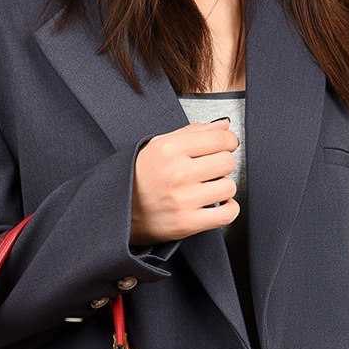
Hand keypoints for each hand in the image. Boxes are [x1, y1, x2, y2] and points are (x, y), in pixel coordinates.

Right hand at [130, 119, 239, 245]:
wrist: (118, 212)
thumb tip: (224, 125)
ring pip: (229, 186)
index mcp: (169, 149)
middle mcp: (176, 173)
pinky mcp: (187, 223)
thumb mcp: (158, 146)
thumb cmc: (139, 177)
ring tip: (208, 188)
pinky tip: (217, 204)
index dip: (228, 141)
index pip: (219, 138)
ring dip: (223, 188)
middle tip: (211, 170)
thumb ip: (192, 132)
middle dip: (222, 164)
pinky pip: (227, 213)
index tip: (226, 146)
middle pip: (227, 161)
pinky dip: (228, 209)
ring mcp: (182, 200)